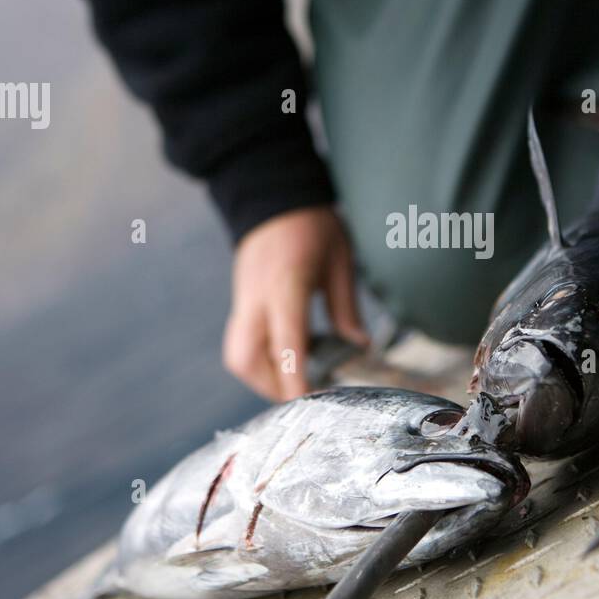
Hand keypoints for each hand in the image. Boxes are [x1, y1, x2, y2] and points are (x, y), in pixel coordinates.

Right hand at [223, 206, 367, 401]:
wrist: (271, 194)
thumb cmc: (312, 225)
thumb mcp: (341, 260)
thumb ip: (347, 306)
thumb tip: (360, 346)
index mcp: (285, 286)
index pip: (286, 343)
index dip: (295, 379)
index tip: (309, 404)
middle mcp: (256, 298)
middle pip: (245, 360)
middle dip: (271, 387)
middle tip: (304, 395)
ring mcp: (243, 301)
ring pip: (238, 356)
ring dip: (264, 377)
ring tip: (298, 378)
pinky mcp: (241, 302)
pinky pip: (241, 344)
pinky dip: (261, 360)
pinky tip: (290, 355)